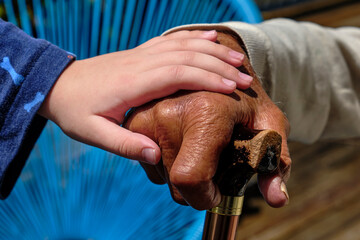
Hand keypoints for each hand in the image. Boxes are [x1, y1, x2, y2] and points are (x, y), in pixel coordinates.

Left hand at [38, 30, 252, 163]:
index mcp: (132, 84)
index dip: (208, 78)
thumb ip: (125, 145)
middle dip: (219, 66)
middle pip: (187, 57)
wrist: (57, 85)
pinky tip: (209, 37)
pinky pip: (171, 41)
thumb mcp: (93, 134)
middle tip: (246, 78)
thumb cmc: (75, 111)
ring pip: (182, 45)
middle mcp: (140, 64)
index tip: (233, 88)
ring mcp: (141, 55)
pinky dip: (193, 37)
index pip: (178, 74)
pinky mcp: (140, 53)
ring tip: (237, 57)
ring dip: (212, 50)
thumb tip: (157, 156)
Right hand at [125, 32, 290, 209]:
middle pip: (177, 184)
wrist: (216, 68)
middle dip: (198, 187)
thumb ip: (276, 163)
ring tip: (199, 146)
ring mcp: (146, 116)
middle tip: (214, 162)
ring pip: (162, 175)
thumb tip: (277, 199)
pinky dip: (167, 162)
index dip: (205, 196)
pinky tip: (182, 142)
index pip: (190, 178)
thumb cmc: (245, 99)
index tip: (218, 191)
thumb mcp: (270, 125)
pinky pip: (149, 162)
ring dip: (182, 172)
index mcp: (203, 114)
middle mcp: (168, 113)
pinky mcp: (134, 121)